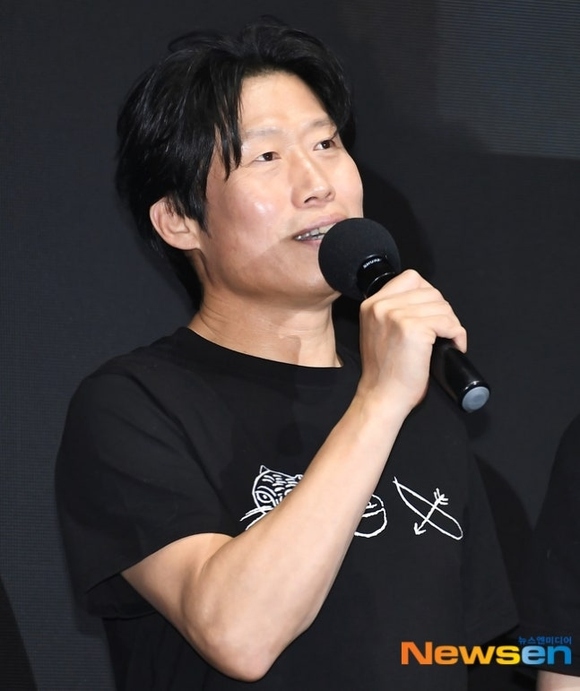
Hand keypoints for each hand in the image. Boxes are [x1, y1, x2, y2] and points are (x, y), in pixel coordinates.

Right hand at [356, 269, 466, 412]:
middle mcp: (381, 306)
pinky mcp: (414, 329)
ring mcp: (397, 316)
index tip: (431, 315)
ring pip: (442, 306)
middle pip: (430, 291)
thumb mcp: (379, 331)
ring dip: (451, 324)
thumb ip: (393, 312)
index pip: (411, 278)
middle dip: (443, 312)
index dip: (428, 295)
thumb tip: (425, 302)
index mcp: (371, 304)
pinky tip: (452, 346)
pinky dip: (457, 335)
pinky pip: (448, 323)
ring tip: (447, 341)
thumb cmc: (384, 372)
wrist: (382, 396)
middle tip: (442, 333)